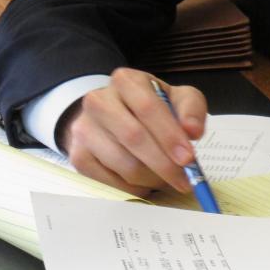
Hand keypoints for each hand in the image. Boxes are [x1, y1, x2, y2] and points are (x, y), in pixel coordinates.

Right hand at [58, 68, 206, 195]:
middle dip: (163, 163)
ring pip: (122, 163)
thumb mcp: (178, 98)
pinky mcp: (77, 155)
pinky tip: (146, 182)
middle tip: (184, 180)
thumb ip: (191, 110)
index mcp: (127, 81)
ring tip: (167, 179)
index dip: (169, 135)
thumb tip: (192, 131)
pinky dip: (133, 188)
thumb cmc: (154, 107)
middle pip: (133, 137)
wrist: (116, 114)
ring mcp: (83, 129)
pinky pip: (108, 180)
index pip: (148, 108)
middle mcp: (98, 101)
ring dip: (151, 178)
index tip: (188, 158)